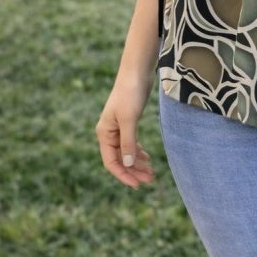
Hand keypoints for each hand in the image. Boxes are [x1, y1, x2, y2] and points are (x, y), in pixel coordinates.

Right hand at [95, 74, 154, 189]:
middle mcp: (109, 133)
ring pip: (126, 152)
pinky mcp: (128, 122)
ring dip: (138, 163)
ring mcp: (118, 128)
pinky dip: (139, 152)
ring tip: (152, 173)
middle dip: (134, 171)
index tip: (137, 185)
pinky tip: (148, 158)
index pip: (111, 162)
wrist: (137, 72)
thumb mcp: (129, 119)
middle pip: (120, 159)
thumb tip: (128, 164)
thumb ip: (128, 142)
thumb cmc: (130, 93)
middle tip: (150, 180)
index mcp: (104, 133)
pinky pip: (131, 143)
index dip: (123, 175)